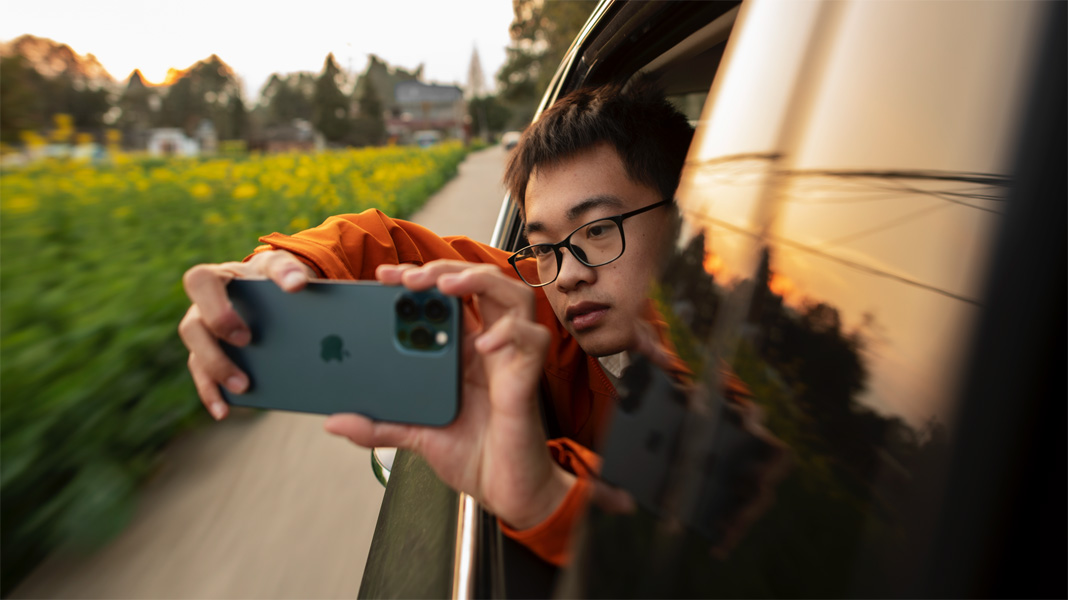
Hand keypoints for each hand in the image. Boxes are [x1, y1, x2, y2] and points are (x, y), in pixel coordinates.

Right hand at [178, 250, 315, 419]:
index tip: (245, 336)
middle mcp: (201, 307)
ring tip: (244, 388)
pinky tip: (224, 411)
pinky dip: (211, 394)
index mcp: (216, 279)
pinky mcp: (209, 356)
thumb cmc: (275, 276)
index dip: (216, 310)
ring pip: (195, 355)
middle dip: (216, 349)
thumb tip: (296, 284)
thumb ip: (288, 269)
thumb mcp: (283, 266)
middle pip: (192, 327)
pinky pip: (203, 377)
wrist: (277, 290)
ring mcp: (203, 334)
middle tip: (247, 359)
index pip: (200, 282)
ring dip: (217, 373)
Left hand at [324, 260, 574, 529]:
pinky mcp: (528, 377)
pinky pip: (530, 339)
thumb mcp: (414, 437)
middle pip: (478, 283)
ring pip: (512, 296)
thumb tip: (336, 422)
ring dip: (479, 282)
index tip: (384, 278)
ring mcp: (510, 357)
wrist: (504, 490)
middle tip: (409, 278)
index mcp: (461, 351)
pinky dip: (509, 333)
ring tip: (447, 287)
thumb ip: (378, 427)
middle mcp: (488, 346)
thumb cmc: (472, 455)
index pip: (444, 298)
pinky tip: (485, 344)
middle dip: (444, 271)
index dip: (419, 280)